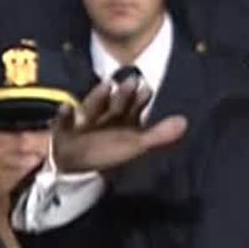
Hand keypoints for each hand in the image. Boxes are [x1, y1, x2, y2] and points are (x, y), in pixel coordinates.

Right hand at [49, 79, 186, 172]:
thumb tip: (185, 121)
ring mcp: (84, 122)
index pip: (133, 107)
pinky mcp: (64, 130)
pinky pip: (62, 123)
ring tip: (106, 85)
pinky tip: (66, 107)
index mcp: (121, 120)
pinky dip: (64, 115)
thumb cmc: (106, 153)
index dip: (139, 99)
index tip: (146, 88)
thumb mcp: (136, 145)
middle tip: (131, 81)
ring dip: (98, 98)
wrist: (70, 166)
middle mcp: (104, 117)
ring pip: (91, 109)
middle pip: (114, 106)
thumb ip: (159, 134)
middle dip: (122, 96)